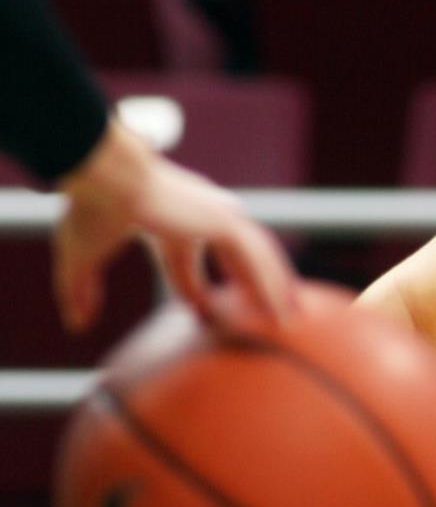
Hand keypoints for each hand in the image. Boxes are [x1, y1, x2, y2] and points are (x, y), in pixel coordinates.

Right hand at [53, 123, 296, 330]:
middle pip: (234, 255)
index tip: (200, 313)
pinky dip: (271, 283)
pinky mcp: (225, 222)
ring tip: (287, 317)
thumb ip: (80, 292)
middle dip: (249, 283)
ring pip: (256, 256)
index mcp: (166, 220)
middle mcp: (198, 215)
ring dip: (274, 286)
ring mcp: (216, 216)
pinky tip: (280, 308)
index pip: (185, 257)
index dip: (193, 287)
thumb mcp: (81, 259)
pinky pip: (257, 258)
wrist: (106, 181)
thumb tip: (77, 325)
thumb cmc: (91, 213)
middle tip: (262, 314)